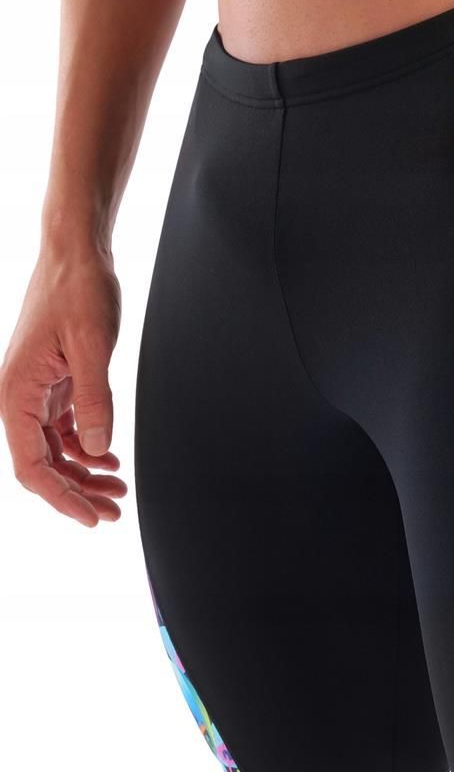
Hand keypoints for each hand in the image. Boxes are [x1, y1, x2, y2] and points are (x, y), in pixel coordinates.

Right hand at [0, 244, 126, 525]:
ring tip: (118, 490)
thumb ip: (95, 398)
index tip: (92, 517)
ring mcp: (36, 391)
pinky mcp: (54, 382)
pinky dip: (86, 447)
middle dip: (77, 492)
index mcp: (16, 393)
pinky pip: (64, 428)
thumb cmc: (78, 290)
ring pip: (55, 449)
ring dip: (84, 473)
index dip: (61, 498)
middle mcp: (19, 397)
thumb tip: (98, 449)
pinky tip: (110, 458)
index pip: (32, 466)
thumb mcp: (92, 344)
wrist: (77, 253)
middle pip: (42, 464)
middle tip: (115, 510)